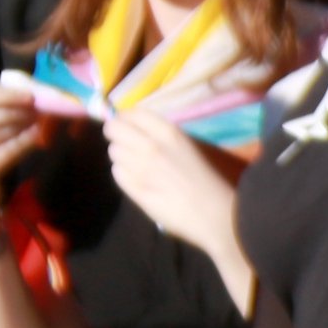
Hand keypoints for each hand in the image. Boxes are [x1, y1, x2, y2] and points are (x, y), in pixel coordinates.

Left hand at [103, 105, 240, 244]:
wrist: (213, 213)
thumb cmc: (205, 179)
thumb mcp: (186, 146)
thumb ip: (161, 135)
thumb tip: (134, 129)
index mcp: (168, 132)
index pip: (131, 113)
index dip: (124, 118)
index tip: (125, 125)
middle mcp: (151, 145)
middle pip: (114, 129)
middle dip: (115, 135)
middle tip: (123, 144)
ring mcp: (141, 168)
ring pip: (114, 152)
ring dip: (121, 156)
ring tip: (135, 166)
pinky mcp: (136, 189)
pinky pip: (117, 173)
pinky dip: (123, 174)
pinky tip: (136, 180)